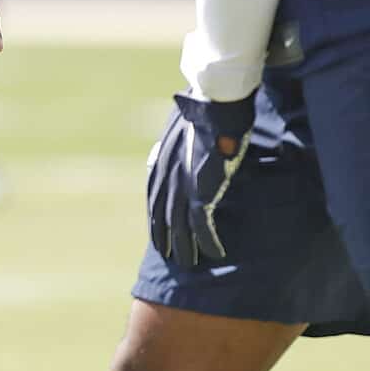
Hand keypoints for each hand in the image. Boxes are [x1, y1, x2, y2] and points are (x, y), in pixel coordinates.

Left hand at [147, 91, 255, 265]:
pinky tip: (215, 254)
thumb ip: (179, 144)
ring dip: (185, 247)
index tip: (158, 232)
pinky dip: (208, 241)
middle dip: (164, 237)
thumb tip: (183, 147)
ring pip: (179, 226)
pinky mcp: (201, 191)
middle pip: (161, 216)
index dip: (156, 217)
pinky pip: (202, 224)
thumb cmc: (202, 112)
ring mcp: (182, 185)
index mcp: (161, 162)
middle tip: (169, 256)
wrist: (213, 107)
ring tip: (189, 263)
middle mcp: (167, 176)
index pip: (154, 198)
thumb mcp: (182, 129)